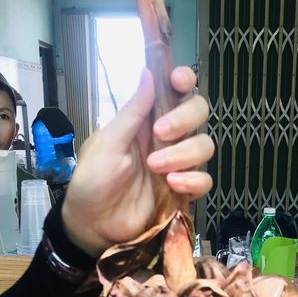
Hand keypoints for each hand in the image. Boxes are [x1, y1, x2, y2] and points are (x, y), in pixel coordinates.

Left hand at [62, 67, 212, 257]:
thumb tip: (148, 71)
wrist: (93, 225)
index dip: (184, 80)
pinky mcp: (182, 192)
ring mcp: (177, 165)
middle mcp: (167, 138)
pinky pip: (204, 180)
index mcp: (146, 119)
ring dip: (183, 153)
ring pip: (204, 145)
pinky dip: (193, 180)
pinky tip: (172, 185)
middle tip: (159, 133)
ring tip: (156, 167)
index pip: (176, 90)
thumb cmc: (93, 181)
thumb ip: (131, 112)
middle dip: (185, 118)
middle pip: (198, 112)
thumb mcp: (107, 143)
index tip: (179, 81)